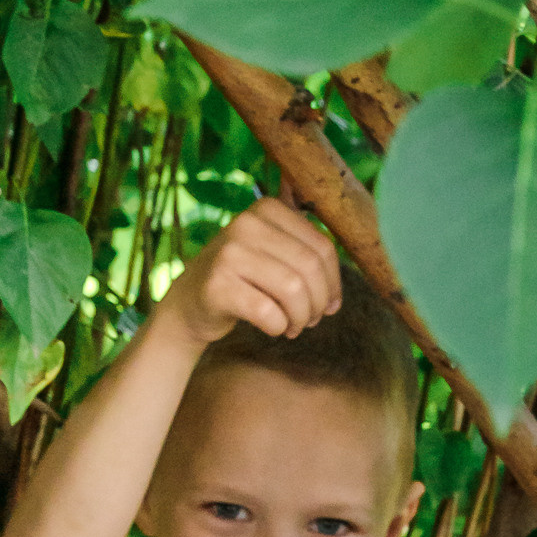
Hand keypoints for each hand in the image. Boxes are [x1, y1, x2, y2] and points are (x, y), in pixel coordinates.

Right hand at [159, 198, 342, 349]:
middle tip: (311, 320)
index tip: (328, 305)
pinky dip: (279, 327)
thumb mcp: (273, 251)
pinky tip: (274, 328)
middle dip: (318, 303)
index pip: (323, 247)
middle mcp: (246, 224)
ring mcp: (229, 253)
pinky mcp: (218, 285)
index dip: (334, 283)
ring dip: (301, 318)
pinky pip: (268, 313)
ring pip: (293, 290)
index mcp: (267, 209)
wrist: (190, 303)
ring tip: (294, 326)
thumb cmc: (243, 280)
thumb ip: (307, 250)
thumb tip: (346, 283)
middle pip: (310, 268)